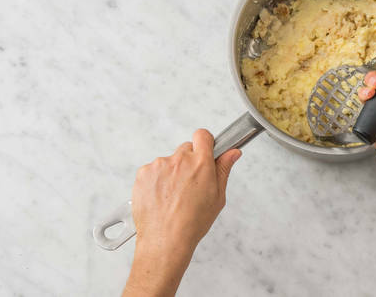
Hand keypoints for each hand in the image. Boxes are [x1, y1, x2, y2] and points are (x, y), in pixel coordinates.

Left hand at [123, 130, 240, 296]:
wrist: (165, 240)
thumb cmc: (192, 222)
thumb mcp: (217, 197)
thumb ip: (224, 169)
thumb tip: (232, 152)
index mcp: (200, 163)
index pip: (203, 135)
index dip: (205, 143)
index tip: (205, 153)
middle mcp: (179, 160)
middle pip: (186, 149)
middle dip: (189, 162)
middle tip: (190, 184)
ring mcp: (159, 165)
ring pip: (169, 161)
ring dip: (172, 173)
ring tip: (174, 197)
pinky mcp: (143, 173)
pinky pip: (153, 170)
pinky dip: (156, 180)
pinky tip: (162, 197)